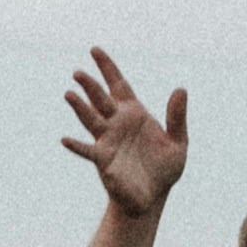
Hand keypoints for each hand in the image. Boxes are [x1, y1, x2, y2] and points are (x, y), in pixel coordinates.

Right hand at [63, 48, 187, 220]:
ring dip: (80, 108)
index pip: (118, 84)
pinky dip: (76, 146)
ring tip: (69, 94)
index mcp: (134, 113)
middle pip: (101, 99)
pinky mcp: (102, 160)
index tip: (94, 50)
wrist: (152, 196)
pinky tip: (65, 139)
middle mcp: (117, 123)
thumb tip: (181, 88)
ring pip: (91, 120)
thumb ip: (177, 117)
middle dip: (90, 85)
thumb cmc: (164, 169)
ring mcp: (107, 140)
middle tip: (78, 73)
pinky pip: (87, 151)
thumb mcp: (177, 142)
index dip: (107, 67)